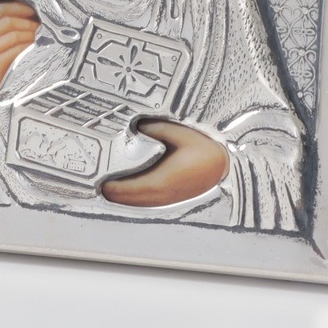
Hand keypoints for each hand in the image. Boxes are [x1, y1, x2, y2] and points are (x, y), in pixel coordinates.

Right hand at [0, 1, 39, 118]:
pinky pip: (16, 49)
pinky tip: (33, 47)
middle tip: (39, 24)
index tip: (33, 10)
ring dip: (29, 33)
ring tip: (38, 36)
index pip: (0, 7)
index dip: (19, 7)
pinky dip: (27, 46)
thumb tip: (24, 18)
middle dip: (27, 19)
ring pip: (14, 33)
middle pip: (9, 18)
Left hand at [101, 120, 228, 206]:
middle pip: (135, 199)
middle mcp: (166, 193)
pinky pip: (152, 201)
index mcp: (165, 180)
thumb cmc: (207, 150)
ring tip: (111, 193)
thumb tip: (138, 125)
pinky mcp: (176, 196)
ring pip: (143, 203)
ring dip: (127, 199)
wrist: (227, 165)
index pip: (134, 188)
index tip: (103, 187)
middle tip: (100, 190)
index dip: (117, 190)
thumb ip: (157, 129)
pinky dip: (139, 199)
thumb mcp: (181, 134)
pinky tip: (132, 195)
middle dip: (118, 196)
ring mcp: (172, 197)